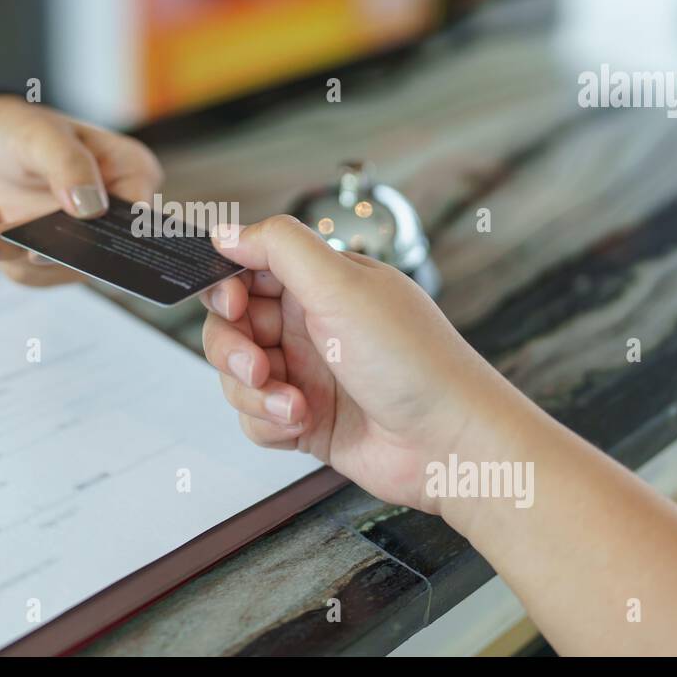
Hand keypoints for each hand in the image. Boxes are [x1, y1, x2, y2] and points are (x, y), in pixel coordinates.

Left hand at [0, 95, 162, 285]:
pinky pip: (15, 269)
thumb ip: (70, 165)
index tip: (58, 246)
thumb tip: (92, 209)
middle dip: (30, 249)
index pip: (136, 220)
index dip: (106, 241)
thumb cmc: (25, 129)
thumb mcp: (44, 134)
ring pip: (42, 267)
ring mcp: (80, 246)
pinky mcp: (46, 263)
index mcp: (131, 176)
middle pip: (86, 254)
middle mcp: (112, 219)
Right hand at [201, 215, 535, 510]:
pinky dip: (268, 423)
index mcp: (321, 282)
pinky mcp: (303, 419)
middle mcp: (310, 324)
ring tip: (294, 403)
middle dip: (234, 349)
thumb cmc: (416, 363)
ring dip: (255, 393)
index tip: (233, 304)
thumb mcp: (343, 286)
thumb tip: (227, 231)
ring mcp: (306, 372)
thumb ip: (279, 247)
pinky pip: (254, 418)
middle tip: (259, 365)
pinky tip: (301, 423)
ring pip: (236, 376)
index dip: (227, 287)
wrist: (449, 444)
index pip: (248, 269)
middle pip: (231, 325)